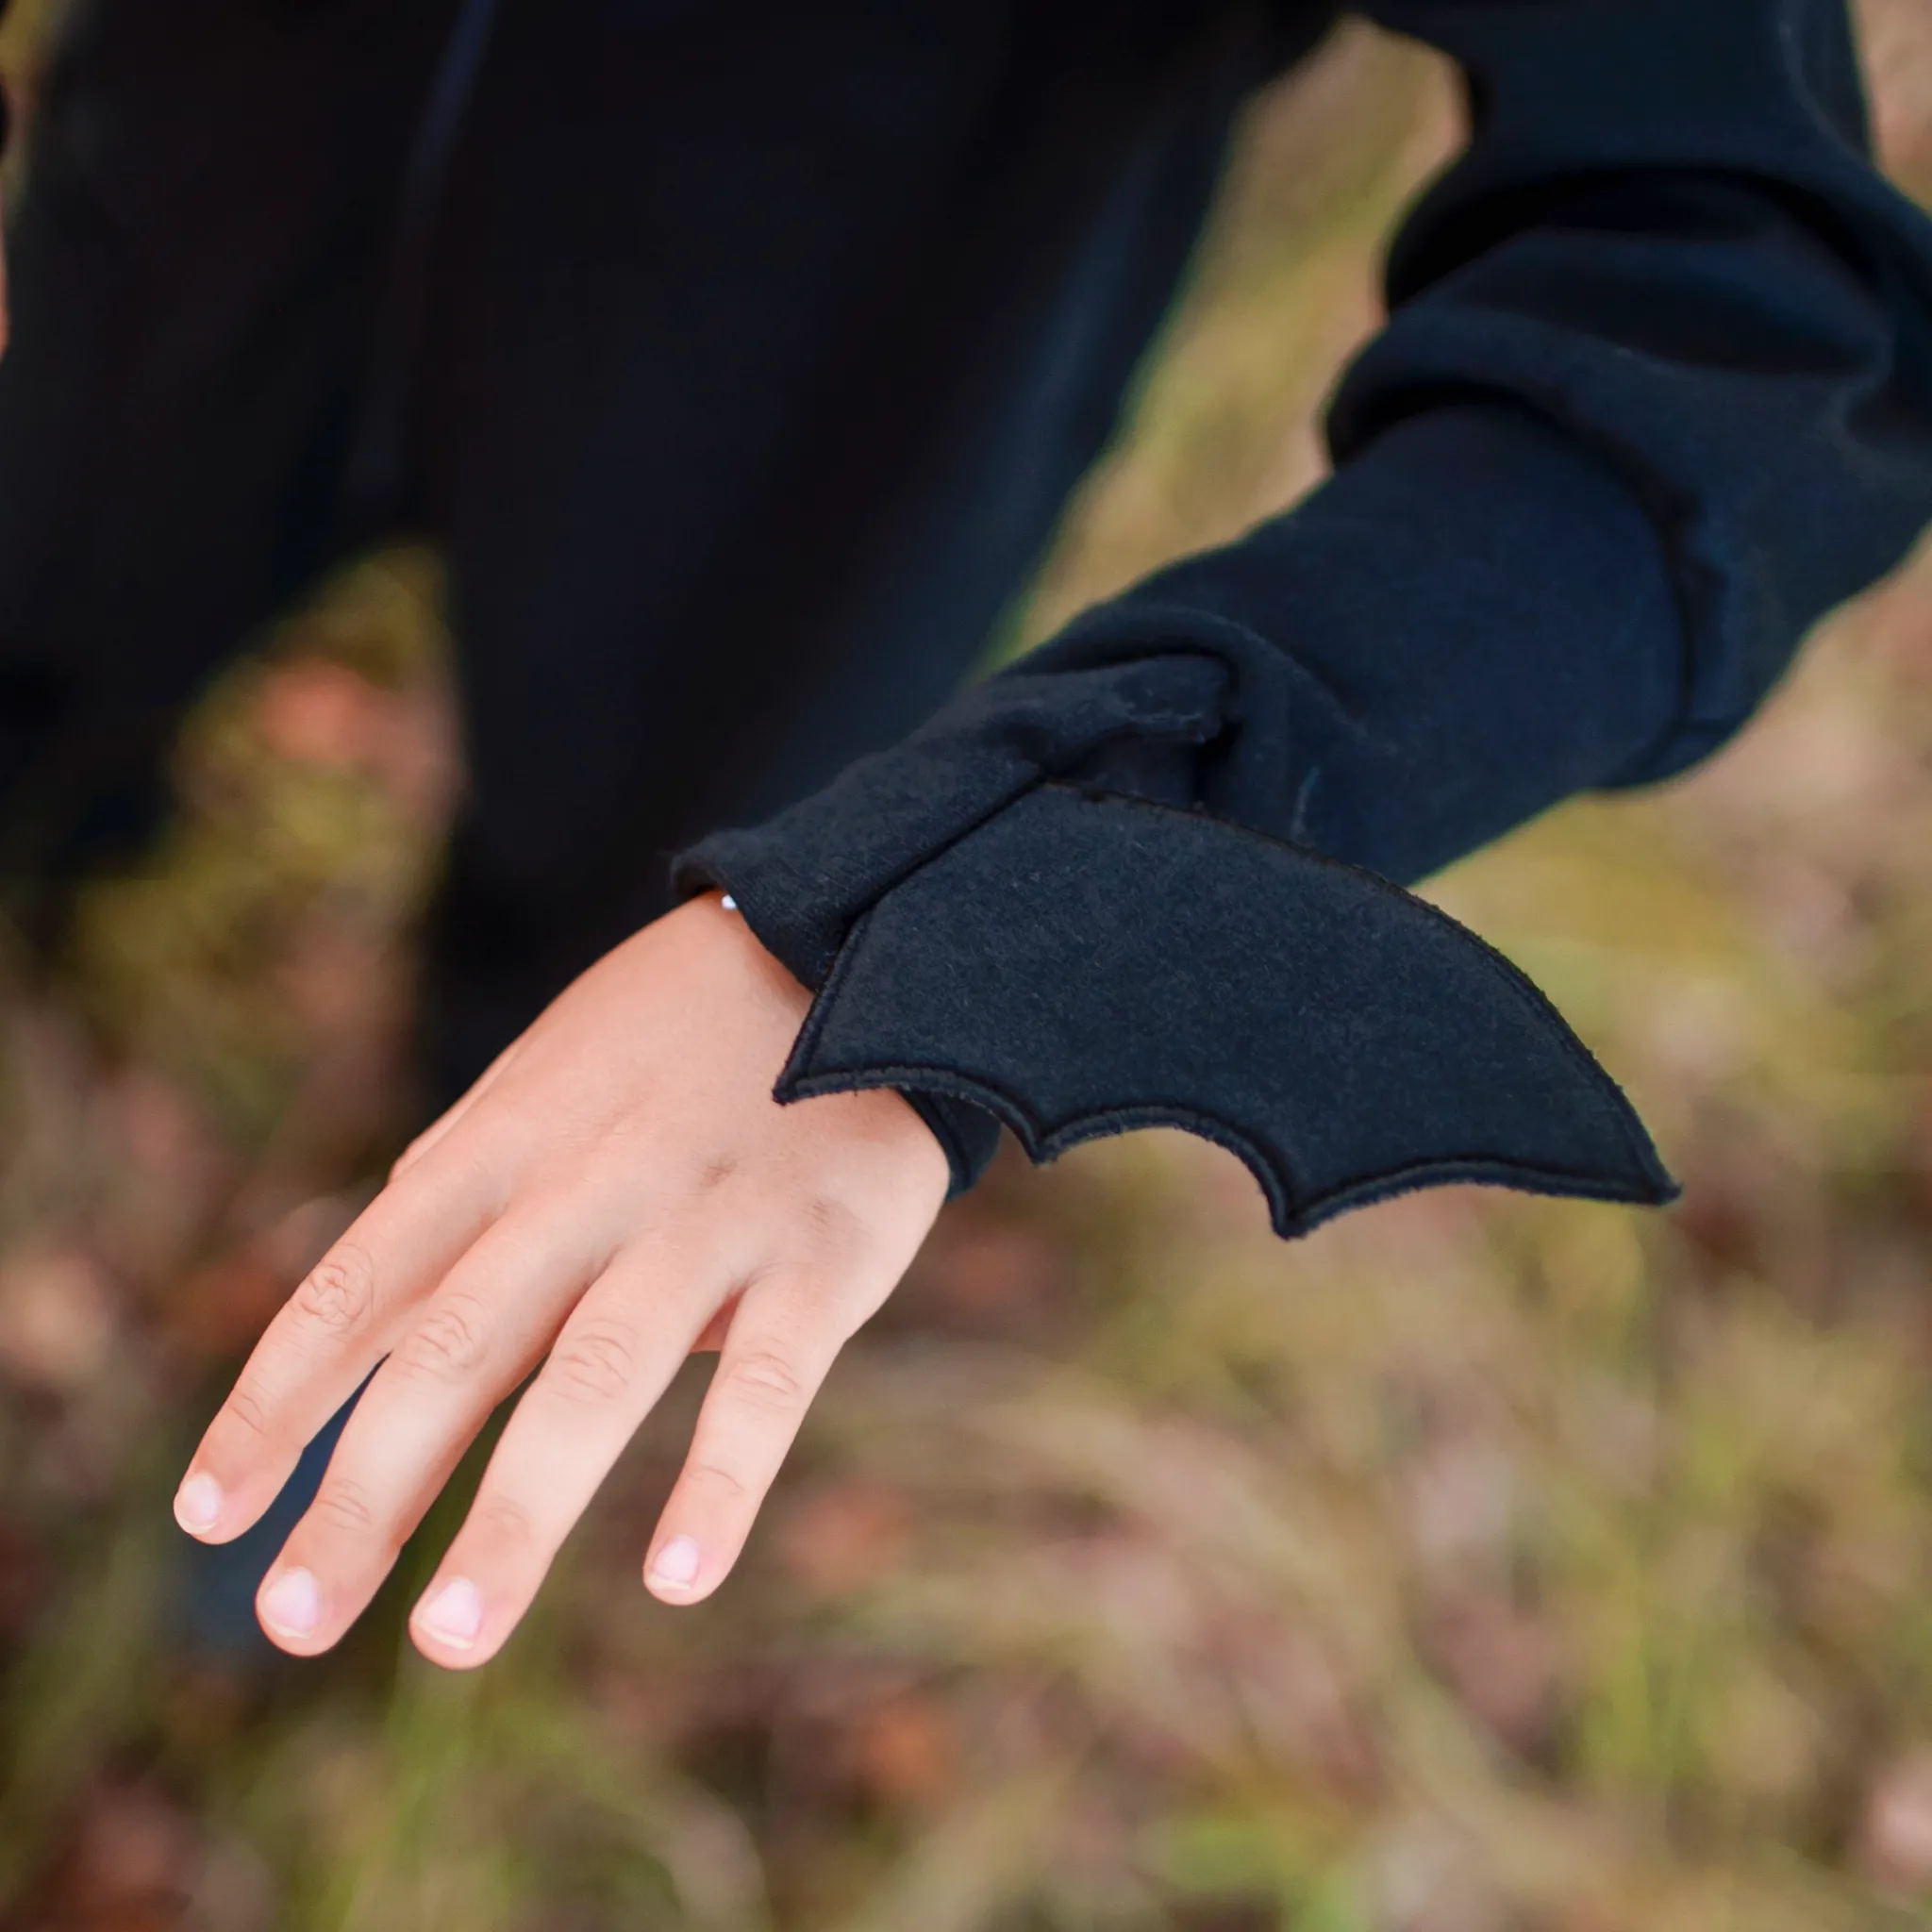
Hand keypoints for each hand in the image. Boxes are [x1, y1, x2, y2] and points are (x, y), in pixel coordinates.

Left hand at [171, 894, 948, 1666]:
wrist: (854, 940)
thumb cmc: (671, 1045)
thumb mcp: (542, 1095)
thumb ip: (457, 1211)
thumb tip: (348, 1340)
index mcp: (505, 1141)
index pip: (362, 1279)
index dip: (277, 1398)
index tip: (208, 1516)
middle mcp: (589, 1180)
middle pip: (456, 1345)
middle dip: (364, 1492)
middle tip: (292, 1624)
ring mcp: (707, 1216)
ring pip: (599, 1372)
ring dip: (519, 1511)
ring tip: (451, 1640)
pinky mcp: (822, 1252)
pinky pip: (768, 1378)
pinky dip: (720, 1480)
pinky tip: (676, 1580)